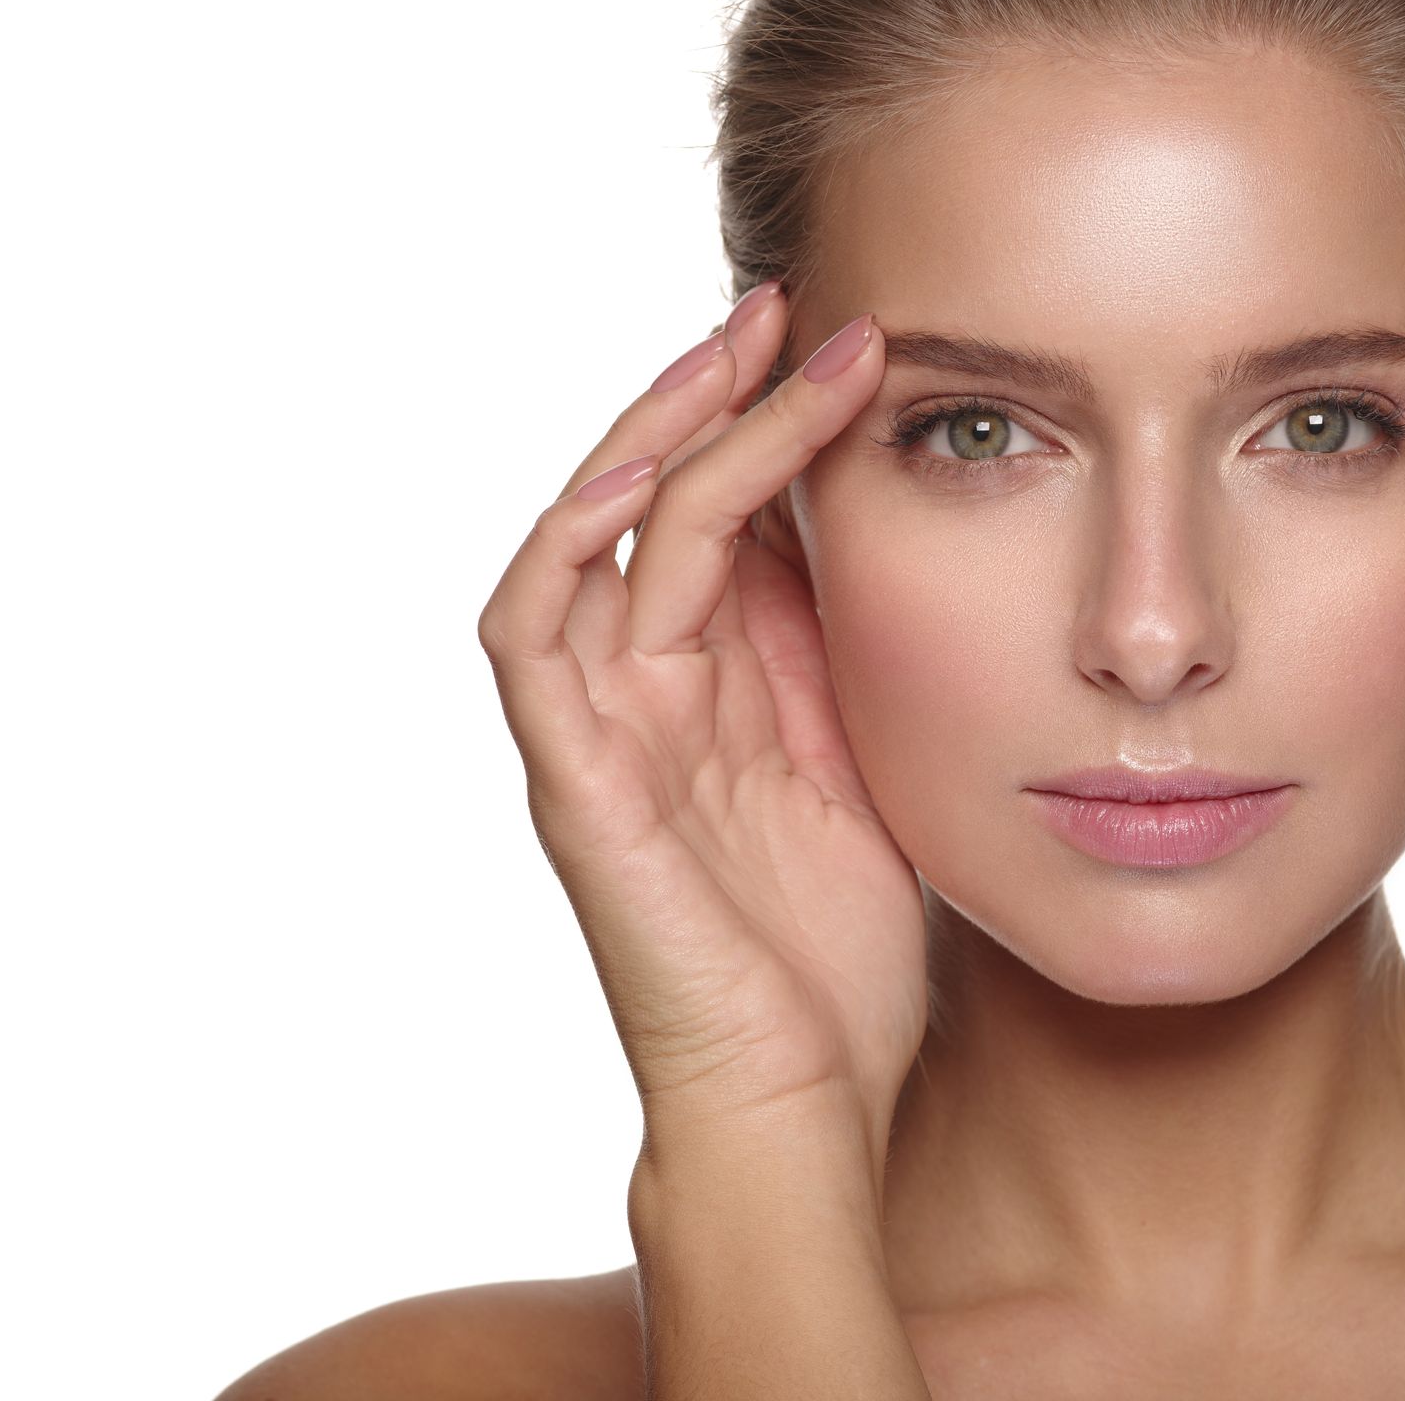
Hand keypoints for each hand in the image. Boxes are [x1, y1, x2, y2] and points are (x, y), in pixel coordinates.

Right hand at [476, 291, 926, 1151]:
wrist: (810, 1095)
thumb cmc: (843, 952)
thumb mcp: (867, 766)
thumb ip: (841, 661)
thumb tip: (872, 535)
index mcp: (717, 686)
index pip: (720, 517)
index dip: (771, 424)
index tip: (859, 346)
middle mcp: (645, 691)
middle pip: (654, 501)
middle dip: (720, 396)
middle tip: (795, 310)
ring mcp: (601, 733)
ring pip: (592, 539)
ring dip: (657, 437)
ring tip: (740, 352)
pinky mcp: (574, 785)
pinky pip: (532, 638)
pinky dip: (567, 547)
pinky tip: (635, 475)